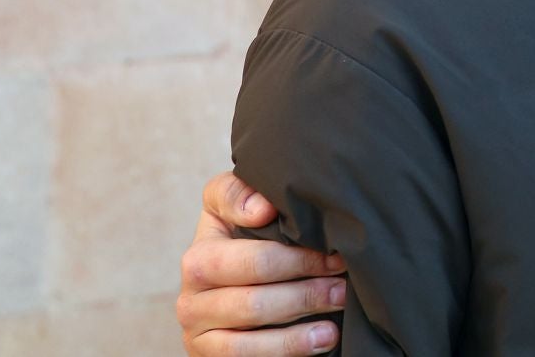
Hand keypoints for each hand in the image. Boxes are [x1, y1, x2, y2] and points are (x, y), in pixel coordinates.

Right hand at [176, 171, 348, 356]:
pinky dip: (288, 349)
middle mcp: (190, 294)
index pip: (251, 259)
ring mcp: (197, 329)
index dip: (297, 258)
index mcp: (200, 254)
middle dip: (306, 291)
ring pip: (251, 333)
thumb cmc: (245, 238)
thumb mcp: (235, 207)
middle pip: (255, 299)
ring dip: (300, 328)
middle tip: (344, 284)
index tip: (335, 253)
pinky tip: (321, 340)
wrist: (235, 280)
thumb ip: (240, 194)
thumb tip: (261, 208)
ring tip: (336, 316)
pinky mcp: (207, 356)